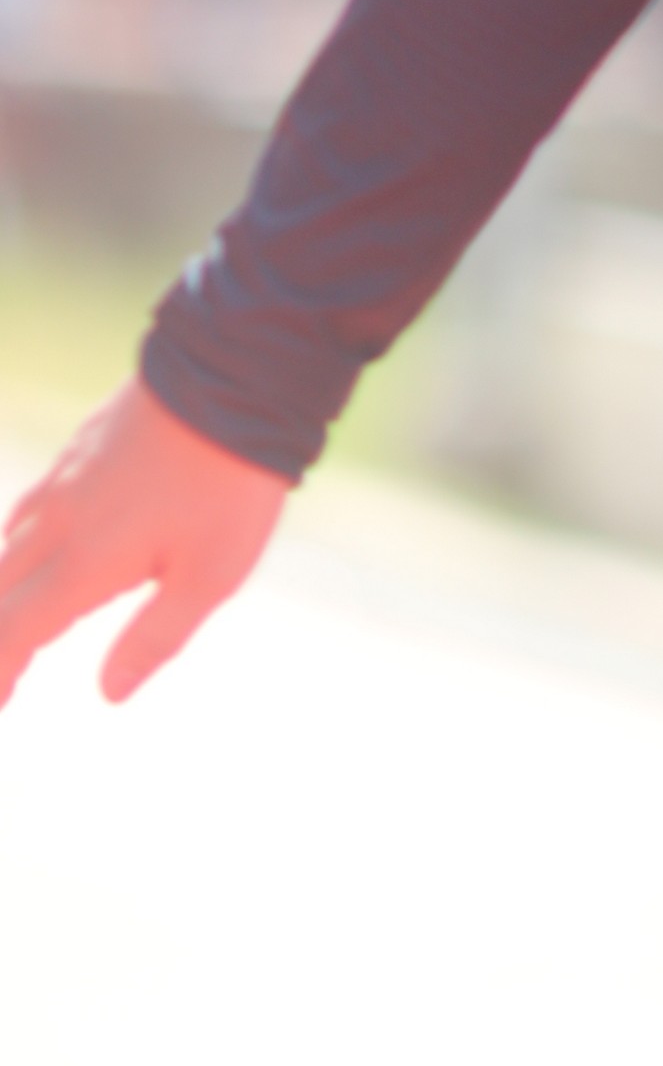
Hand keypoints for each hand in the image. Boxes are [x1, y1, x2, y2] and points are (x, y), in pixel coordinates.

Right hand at [0, 379, 287, 711]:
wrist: (236, 373)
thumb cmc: (230, 485)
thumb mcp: (209, 576)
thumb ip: (154, 637)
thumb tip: (109, 692)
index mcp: (84, 563)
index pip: (14, 631)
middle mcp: (59, 520)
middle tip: (4, 678)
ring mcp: (66, 476)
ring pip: (8, 543)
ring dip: (2, 588)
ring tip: (14, 619)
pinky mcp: (82, 444)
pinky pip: (29, 504)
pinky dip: (17, 540)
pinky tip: (34, 542)